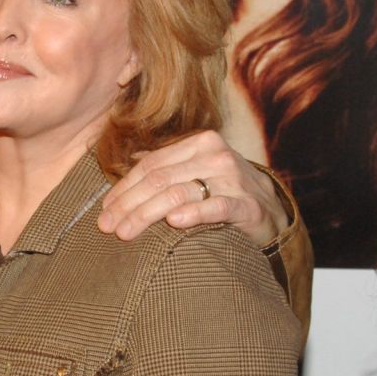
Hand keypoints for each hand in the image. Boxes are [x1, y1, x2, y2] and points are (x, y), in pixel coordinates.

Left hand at [101, 131, 284, 245]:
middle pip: (159, 179)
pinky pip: (215, 207)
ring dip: (146, 215)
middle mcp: (215, 155)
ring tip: (126, 232)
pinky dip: (193, 214)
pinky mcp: (246, 205)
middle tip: (108, 227)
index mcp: (199, 143)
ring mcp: (232, 179)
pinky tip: (173, 222)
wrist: (271, 210)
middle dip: (128, 204)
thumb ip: (167, 165)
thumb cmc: (225, 190)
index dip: (123, 188)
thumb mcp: (197, 169)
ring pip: (178, 193)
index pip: (151, 165)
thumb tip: (130, 161)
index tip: (104, 210)